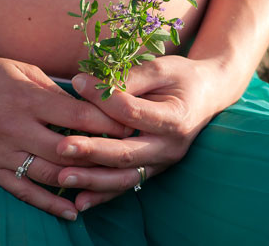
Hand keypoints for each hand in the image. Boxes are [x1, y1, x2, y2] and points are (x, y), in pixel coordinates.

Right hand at [0, 49, 134, 220]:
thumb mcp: (20, 69)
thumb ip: (53, 90)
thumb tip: (88, 104)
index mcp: (25, 97)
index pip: (77, 115)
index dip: (108, 122)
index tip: (130, 126)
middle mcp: (13, 127)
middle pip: (68, 148)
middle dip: (101, 154)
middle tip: (128, 158)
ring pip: (49, 174)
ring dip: (81, 181)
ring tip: (108, 185)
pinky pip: (22, 190)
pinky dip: (48, 203)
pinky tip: (71, 211)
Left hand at [53, 55, 239, 211]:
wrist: (208, 96)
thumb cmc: (182, 77)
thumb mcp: (162, 68)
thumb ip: (130, 77)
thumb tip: (89, 84)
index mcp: (175, 118)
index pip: (133, 112)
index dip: (104, 98)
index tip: (77, 81)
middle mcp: (170, 147)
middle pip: (126, 153)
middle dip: (91, 151)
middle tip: (60, 147)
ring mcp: (161, 163)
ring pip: (124, 177)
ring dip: (92, 180)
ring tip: (63, 177)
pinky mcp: (152, 171)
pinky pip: (126, 185)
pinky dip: (102, 195)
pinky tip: (79, 201)